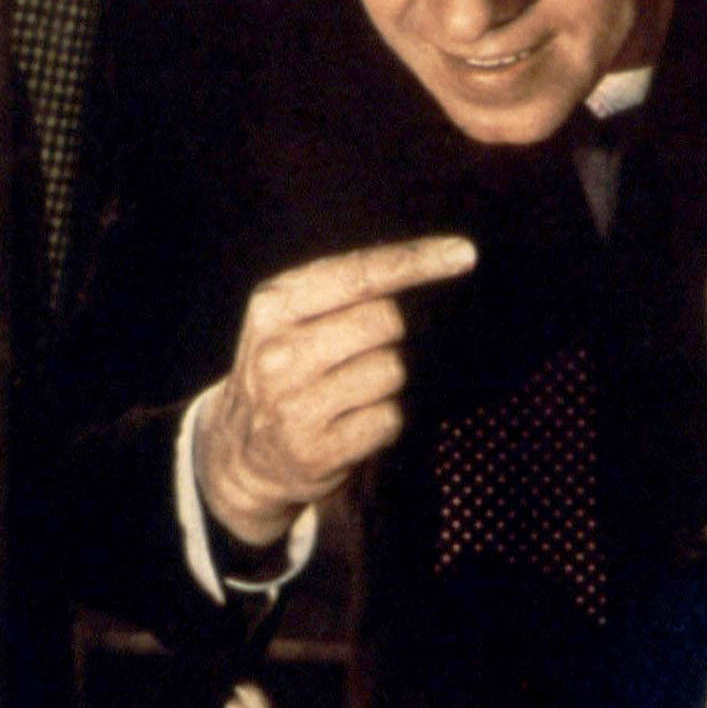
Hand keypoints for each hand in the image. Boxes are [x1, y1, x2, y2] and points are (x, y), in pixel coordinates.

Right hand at [195, 235, 477, 546]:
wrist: (242, 454)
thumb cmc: (289, 371)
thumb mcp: (292, 318)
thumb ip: (346, 288)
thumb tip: (435, 259)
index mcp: (273, 306)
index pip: (359, 273)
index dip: (416, 261)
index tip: (465, 253)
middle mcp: (278, 353)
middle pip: (386, 320)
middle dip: (393, 334)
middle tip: (362, 354)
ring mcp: (293, 405)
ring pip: (393, 370)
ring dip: (389, 382)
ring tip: (351, 394)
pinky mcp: (315, 451)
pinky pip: (390, 419)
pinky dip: (386, 421)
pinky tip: (354, 425)